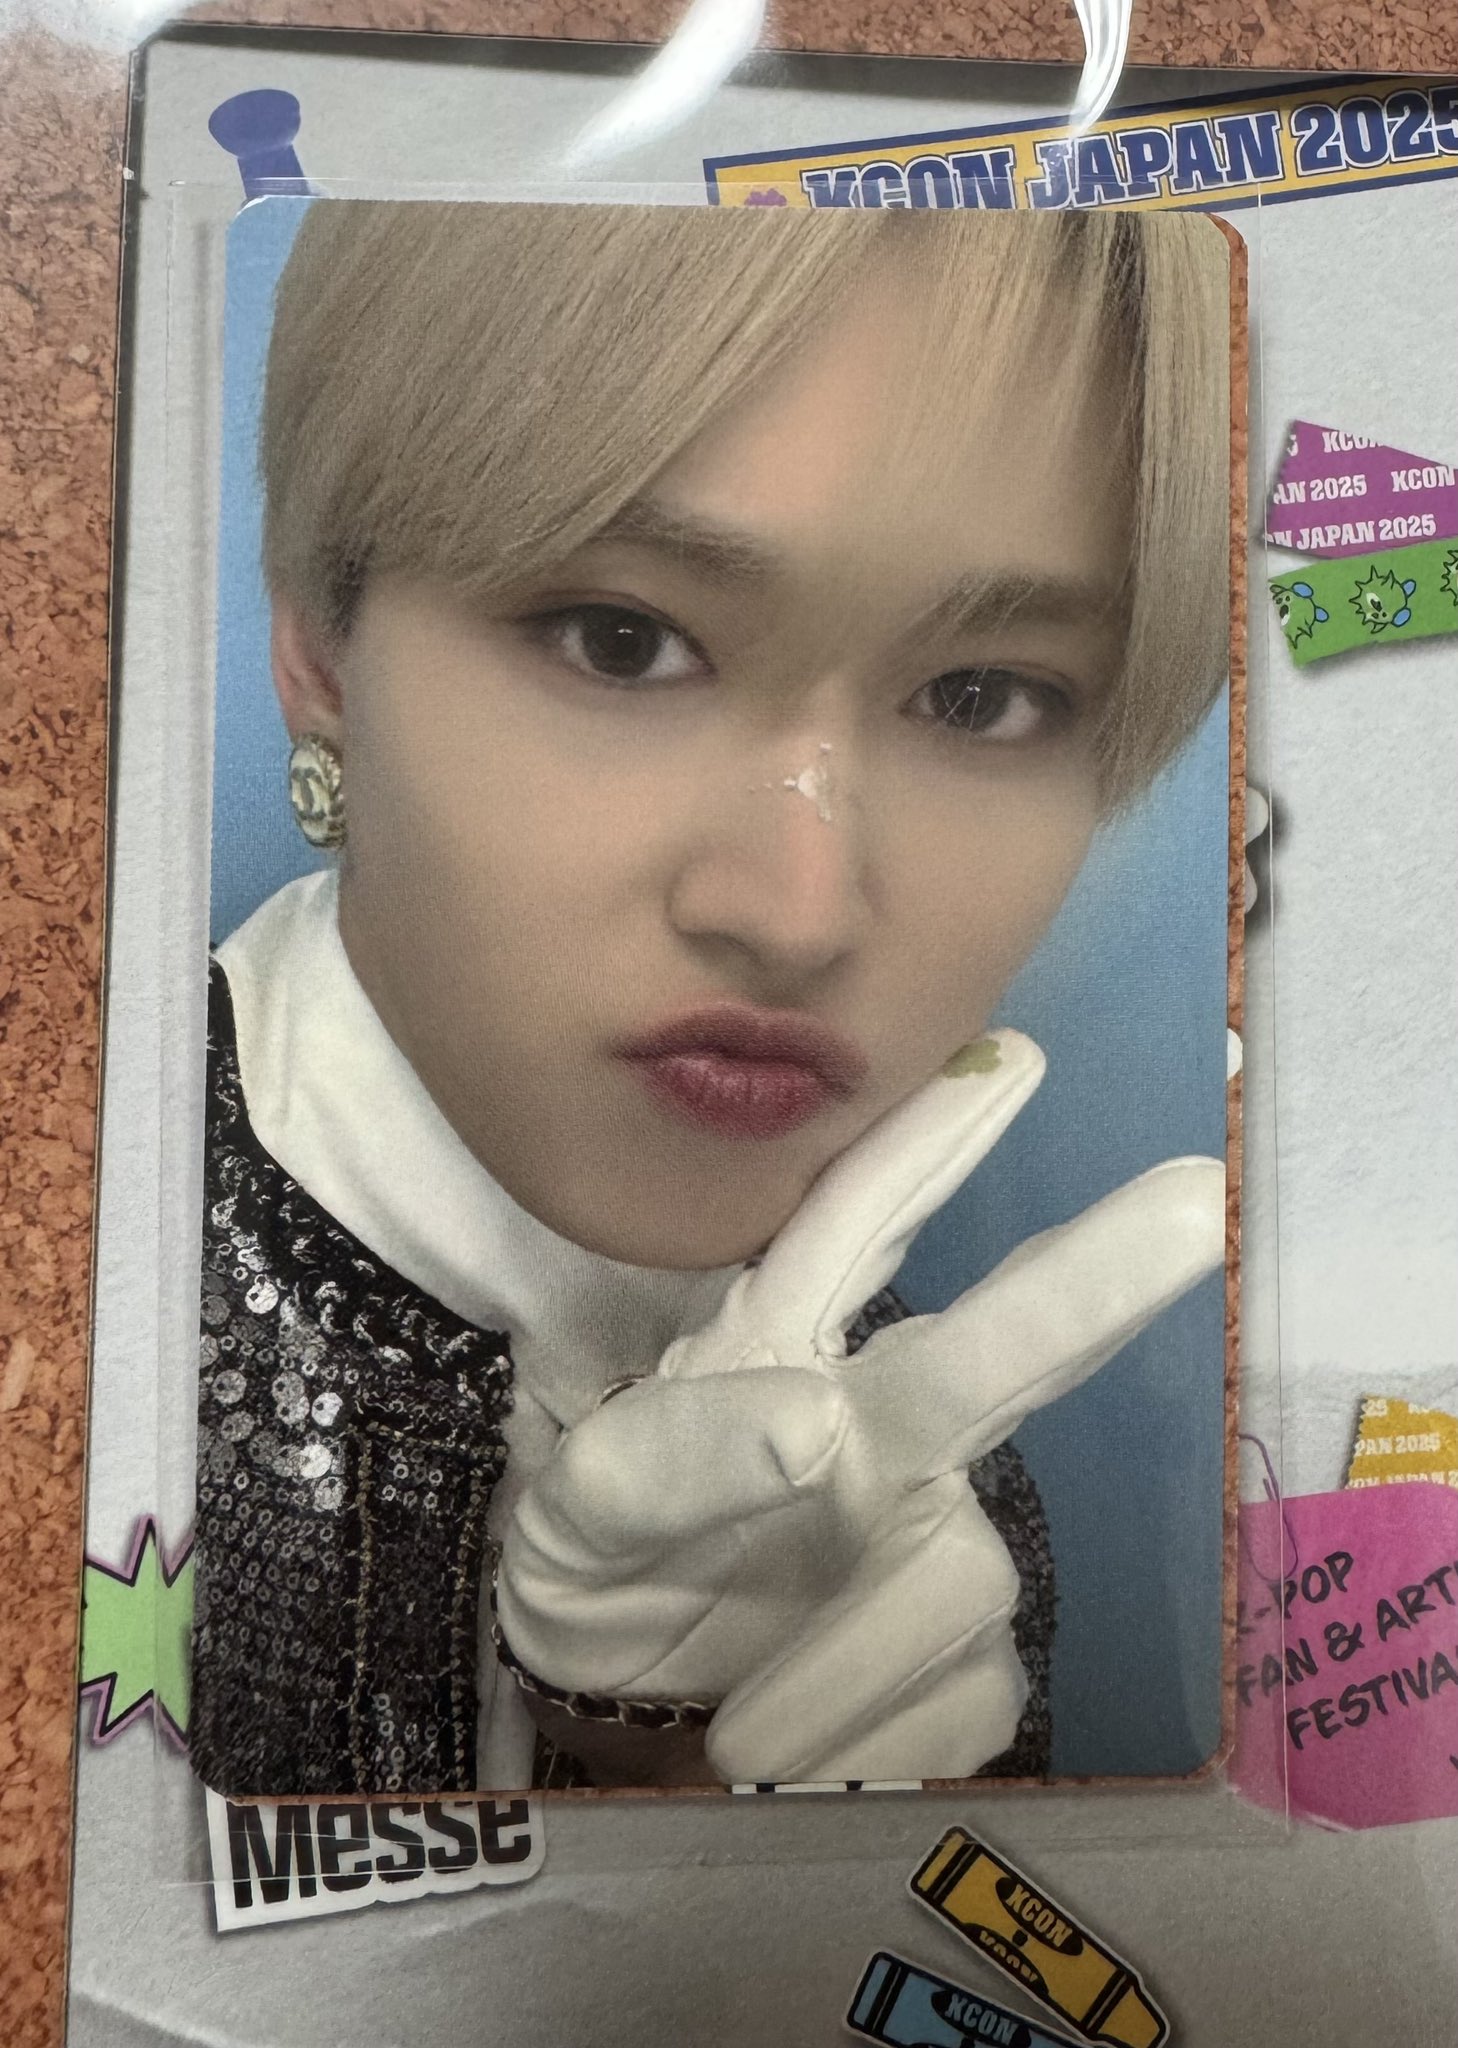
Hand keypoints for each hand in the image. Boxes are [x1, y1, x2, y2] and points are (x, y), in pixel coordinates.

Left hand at [496, 1032, 1223, 1781]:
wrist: (609, 1715)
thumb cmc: (595, 1564)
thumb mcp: (580, 1506)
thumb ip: (677, 1455)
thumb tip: (822, 1426)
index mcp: (778, 1361)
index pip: (855, 1238)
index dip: (929, 1147)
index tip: (1011, 1062)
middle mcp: (880, 1435)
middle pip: (997, 1357)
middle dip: (1086, 1281)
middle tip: (1189, 1207)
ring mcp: (929, 1543)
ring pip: (955, 1578)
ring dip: (847, 1660)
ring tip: (744, 1732)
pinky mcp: (962, 1663)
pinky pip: (958, 1700)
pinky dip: (863, 1737)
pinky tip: (791, 1750)